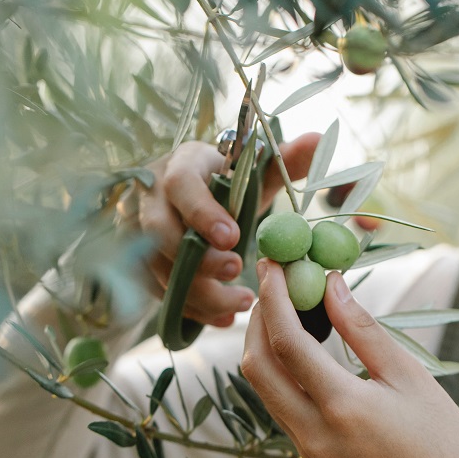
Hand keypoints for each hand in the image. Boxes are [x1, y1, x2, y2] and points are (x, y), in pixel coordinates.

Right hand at [128, 134, 319, 326]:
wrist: (197, 196)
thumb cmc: (228, 182)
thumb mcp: (255, 170)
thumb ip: (286, 159)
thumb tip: (318, 139)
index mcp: (182, 165)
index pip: (180, 185)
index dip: (202, 213)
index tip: (234, 238)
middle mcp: (152, 196)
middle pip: (158, 232)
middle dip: (197, 259)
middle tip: (236, 271)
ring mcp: (140, 231)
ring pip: (156, 268)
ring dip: (198, 292)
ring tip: (241, 303)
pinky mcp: (141, 262)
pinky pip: (159, 292)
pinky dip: (192, 309)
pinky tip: (223, 318)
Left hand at [241, 259, 458, 457]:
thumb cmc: (443, 442)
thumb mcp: (409, 377)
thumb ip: (363, 329)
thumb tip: (331, 285)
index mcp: (342, 407)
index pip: (287, 343)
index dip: (274, 298)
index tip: (273, 263)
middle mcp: (312, 430)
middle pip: (257, 365)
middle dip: (258, 317)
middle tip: (272, 279)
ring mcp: (306, 445)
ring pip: (262, 384)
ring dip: (262, 340)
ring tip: (283, 302)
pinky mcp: (309, 450)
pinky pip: (276, 400)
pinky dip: (276, 365)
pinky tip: (295, 340)